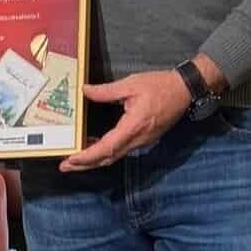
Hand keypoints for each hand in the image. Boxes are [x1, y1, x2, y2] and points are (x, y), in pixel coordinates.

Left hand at [58, 70, 191, 171]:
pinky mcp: (144, 139)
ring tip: (76, 158)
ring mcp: (142, 141)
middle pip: (108, 158)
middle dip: (85, 164)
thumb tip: (85, 91)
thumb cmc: (160, 86)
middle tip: (65, 166)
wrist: (185, 91)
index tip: (71, 160)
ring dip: (95, 159)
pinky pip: (121, 150)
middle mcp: (137, 139)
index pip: (106, 148)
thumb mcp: (131, 84)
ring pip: (115, 156)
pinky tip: (95, 144)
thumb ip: (106, 91)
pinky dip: (106, 151)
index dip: (87, 156)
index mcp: (133, 126)